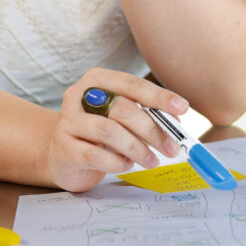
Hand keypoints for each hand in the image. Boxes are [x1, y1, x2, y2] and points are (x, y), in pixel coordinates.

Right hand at [47, 67, 186, 191]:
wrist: (63, 155)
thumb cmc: (100, 134)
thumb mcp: (124, 119)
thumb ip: (146, 115)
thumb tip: (176, 122)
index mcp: (98, 80)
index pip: (132, 85)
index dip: (159, 96)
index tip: (182, 108)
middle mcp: (79, 96)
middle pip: (122, 109)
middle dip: (152, 130)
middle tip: (172, 148)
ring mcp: (68, 121)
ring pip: (109, 131)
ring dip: (137, 148)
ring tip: (151, 160)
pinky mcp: (62, 148)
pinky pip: (94, 155)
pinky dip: (117, 162)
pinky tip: (127, 165)